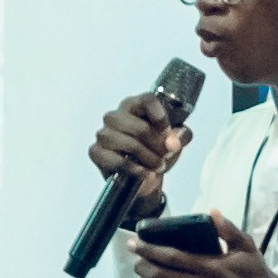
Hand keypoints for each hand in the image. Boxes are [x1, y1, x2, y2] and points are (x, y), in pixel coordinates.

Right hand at [88, 93, 190, 226]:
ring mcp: (104, 134)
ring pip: (130, 144)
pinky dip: (135, 169)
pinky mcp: (96, 152)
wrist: (143, 177)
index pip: (147, 100)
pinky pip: (117, 161)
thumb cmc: (155, 152)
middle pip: (140, 127)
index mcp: (134, 106)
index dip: (160, 116)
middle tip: (165, 156)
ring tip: (156, 166)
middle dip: (158, 146)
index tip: (167, 131)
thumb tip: (174, 140)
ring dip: (148, 158)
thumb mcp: (175, 142)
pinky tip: (145, 173)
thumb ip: (181, 137)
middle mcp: (116, 116)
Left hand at [133, 208, 277, 277]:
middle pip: (162, 277)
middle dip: (143, 265)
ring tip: (142, 270)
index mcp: (213, 267)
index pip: (173, 258)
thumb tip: (211, 212)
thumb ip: (229, 229)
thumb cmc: (255, 272)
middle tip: (136, 256)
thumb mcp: (247, 246)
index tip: (137, 243)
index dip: (151, 250)